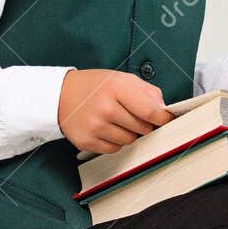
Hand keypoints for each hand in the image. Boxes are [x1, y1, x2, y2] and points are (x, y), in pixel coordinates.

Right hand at [58, 69, 175, 153]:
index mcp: (117, 88)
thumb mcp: (122, 79)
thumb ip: (148, 92)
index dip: (163, 118)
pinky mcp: (87, 141)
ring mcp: (95, 127)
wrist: (61, 95)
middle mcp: (106, 108)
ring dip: (130, 133)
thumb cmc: (96, 86)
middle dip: (145, 124)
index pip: (151, 112)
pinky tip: (107, 129)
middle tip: (136, 116)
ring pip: (130, 141)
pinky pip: (115, 149)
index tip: (166, 119)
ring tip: (118, 120)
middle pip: (143, 128)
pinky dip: (115, 142)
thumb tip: (164, 111)